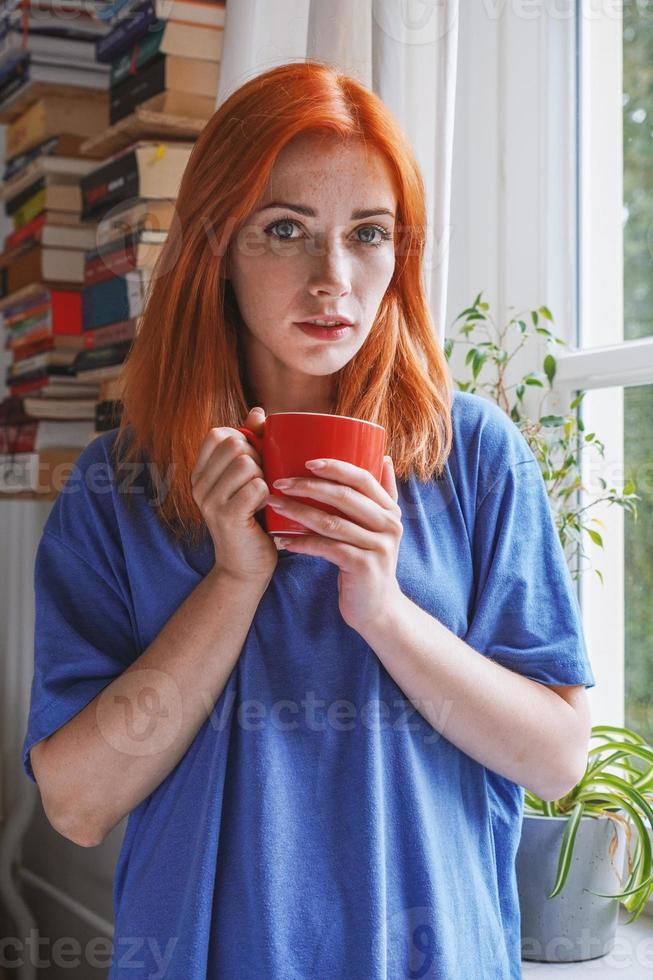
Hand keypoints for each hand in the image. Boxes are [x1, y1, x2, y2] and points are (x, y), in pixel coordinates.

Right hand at [190, 407, 278, 585]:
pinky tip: (266, 509)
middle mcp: (199, 485)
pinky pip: (256, 487)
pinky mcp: (226, 517)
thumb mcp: (248, 479)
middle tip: (263, 481)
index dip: (243, 440)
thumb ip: (251, 445)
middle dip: (258, 457)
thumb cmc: (253, 520)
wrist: (246, 567)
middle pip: (235, 445)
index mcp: (201, 473)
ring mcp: (210, 501)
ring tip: (264, 496)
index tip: (254, 461)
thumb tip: (257, 412)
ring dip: (264, 476)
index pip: (218, 434)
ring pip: (246, 463)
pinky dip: (268, 495)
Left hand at [267, 456, 403, 634]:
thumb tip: (386, 457)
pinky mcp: (363, 567)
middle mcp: (388, 525)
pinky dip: (302, 542)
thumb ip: (384, 495)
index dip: (336, 467)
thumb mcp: (381, 527)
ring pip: (331, 522)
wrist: (377, 607)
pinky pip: (326, 549)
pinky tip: (282, 539)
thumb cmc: (368, 561)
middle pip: (345, 497)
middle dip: (309, 486)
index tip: (306, 462)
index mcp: (390, 510)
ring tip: (274, 505)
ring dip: (298, 512)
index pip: (363, 478)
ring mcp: (377, 546)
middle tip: (280, 482)